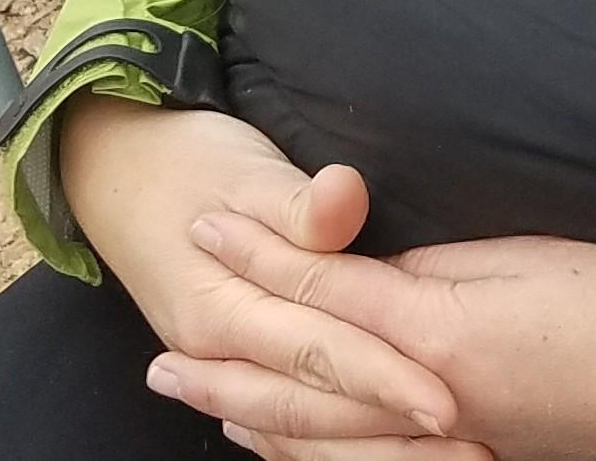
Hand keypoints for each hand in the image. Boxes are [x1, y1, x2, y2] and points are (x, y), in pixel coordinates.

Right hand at [58, 93, 463, 449]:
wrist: (122, 171)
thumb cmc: (194, 164)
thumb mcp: (246, 170)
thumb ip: (298, 202)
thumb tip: (344, 199)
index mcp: (225, 308)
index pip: (320, 350)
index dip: (385, 375)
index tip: (446, 400)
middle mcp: (222, 351)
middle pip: (316, 405)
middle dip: (393, 433)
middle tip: (473, 448)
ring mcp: (225, 364)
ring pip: (302, 429)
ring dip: (373, 450)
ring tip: (449, 459)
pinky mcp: (237, 362)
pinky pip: (284, 422)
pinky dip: (332, 444)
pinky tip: (380, 454)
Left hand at [152, 217, 595, 460]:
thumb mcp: (527, 261)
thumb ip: (438, 271)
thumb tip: (374, 278)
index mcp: (437, 335)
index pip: (326, 289)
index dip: (262, 255)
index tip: (208, 229)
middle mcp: (427, 403)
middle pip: (305, 384)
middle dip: (230, 364)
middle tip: (163, 355)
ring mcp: (450, 444)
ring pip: (326, 442)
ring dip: (258, 421)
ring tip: (204, 405)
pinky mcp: (478, 460)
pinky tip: (298, 451)